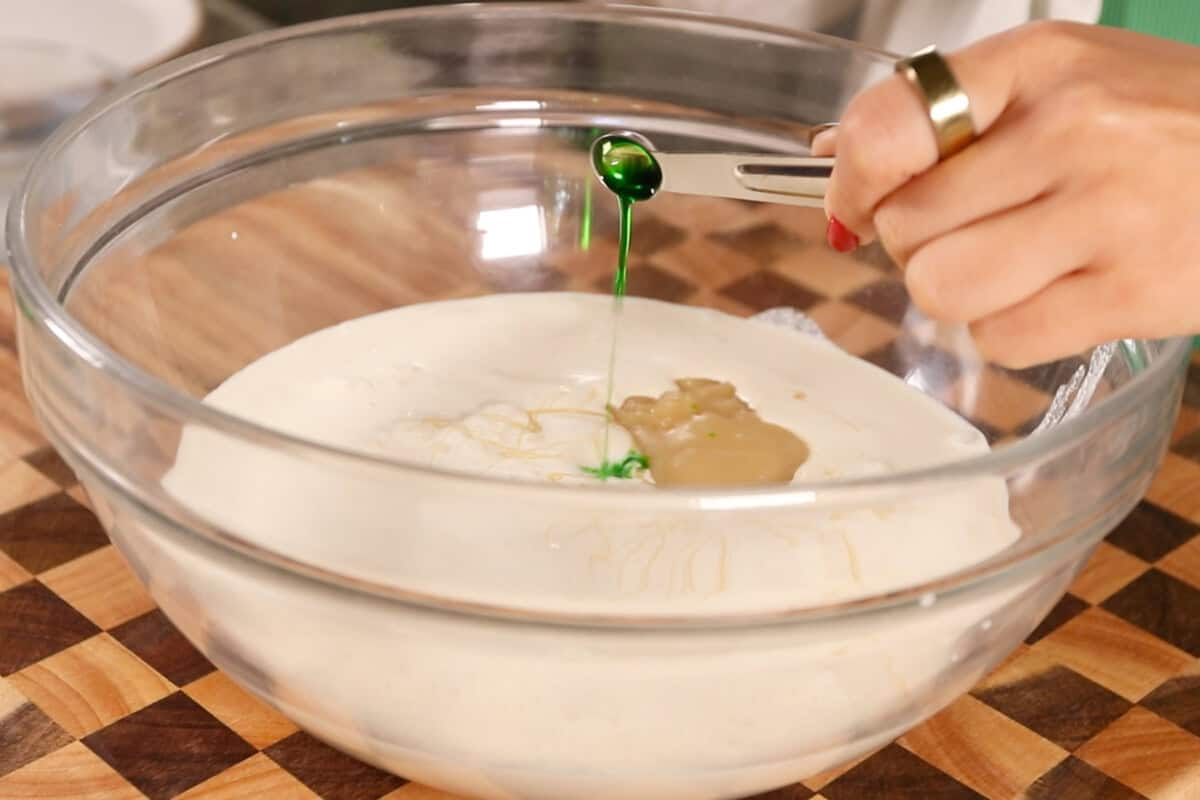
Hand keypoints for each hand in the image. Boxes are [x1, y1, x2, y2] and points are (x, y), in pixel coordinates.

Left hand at [813, 21, 1199, 367]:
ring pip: (943, 290)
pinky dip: (1011, 328)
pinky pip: (1002, 340)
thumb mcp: (1059, 77)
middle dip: (920, 242)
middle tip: (972, 229)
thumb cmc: (1158, 121)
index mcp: (1038, 64)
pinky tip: (1056, 291)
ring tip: (1011, 263)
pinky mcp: (1135, 293)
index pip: (886, 129)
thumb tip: (833, 152)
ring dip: (959, 291)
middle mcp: (1072, 130)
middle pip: (907, 228)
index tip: (862, 203)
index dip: (853, 183)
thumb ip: (945, 110)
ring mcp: (1108, 214)